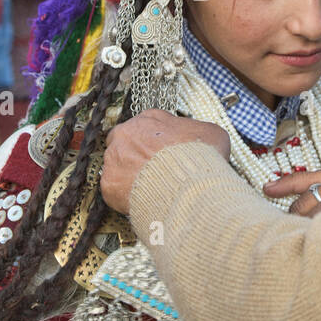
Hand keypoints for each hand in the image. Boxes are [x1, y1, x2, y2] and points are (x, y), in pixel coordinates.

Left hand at [101, 110, 230, 214]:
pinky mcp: (109, 183)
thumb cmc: (201, 157)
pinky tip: (142, 202)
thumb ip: (199, 132)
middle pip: (124, 143)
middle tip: (151, 172)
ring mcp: (115, 158)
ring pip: (117, 167)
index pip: (146, 126)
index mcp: (150, 118)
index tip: (162, 155)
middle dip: (134, 156)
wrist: (187, 184)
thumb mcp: (212, 134)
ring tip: (149, 191)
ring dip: (130, 177)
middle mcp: (127, 133)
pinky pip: (114, 191)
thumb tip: (204, 140)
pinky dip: (125, 198)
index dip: (154, 142)